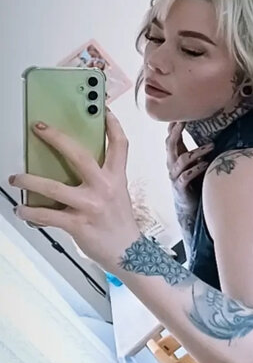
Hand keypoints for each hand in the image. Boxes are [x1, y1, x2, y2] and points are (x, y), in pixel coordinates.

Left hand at [8, 110, 140, 273]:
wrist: (127, 252)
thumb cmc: (118, 222)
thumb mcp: (117, 193)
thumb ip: (101, 178)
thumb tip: (74, 164)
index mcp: (116, 177)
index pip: (119, 145)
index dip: (112, 125)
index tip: (102, 110)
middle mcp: (104, 187)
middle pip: (79, 155)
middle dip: (57, 138)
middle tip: (39, 128)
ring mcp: (90, 206)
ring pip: (54, 187)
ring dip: (30, 180)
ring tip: (15, 177)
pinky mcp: (78, 224)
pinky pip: (47, 216)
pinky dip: (30, 212)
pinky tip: (21, 209)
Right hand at [166, 122, 213, 215]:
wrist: (189, 206)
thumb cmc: (195, 181)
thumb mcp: (196, 162)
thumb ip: (198, 150)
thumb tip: (211, 132)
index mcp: (175, 157)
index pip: (171, 138)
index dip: (174, 126)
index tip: (181, 114)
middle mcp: (172, 164)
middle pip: (170, 145)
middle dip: (177, 132)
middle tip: (185, 122)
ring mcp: (175, 176)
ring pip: (181, 159)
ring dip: (197, 151)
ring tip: (211, 146)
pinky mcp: (180, 187)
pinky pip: (186, 176)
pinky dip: (196, 168)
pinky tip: (206, 164)